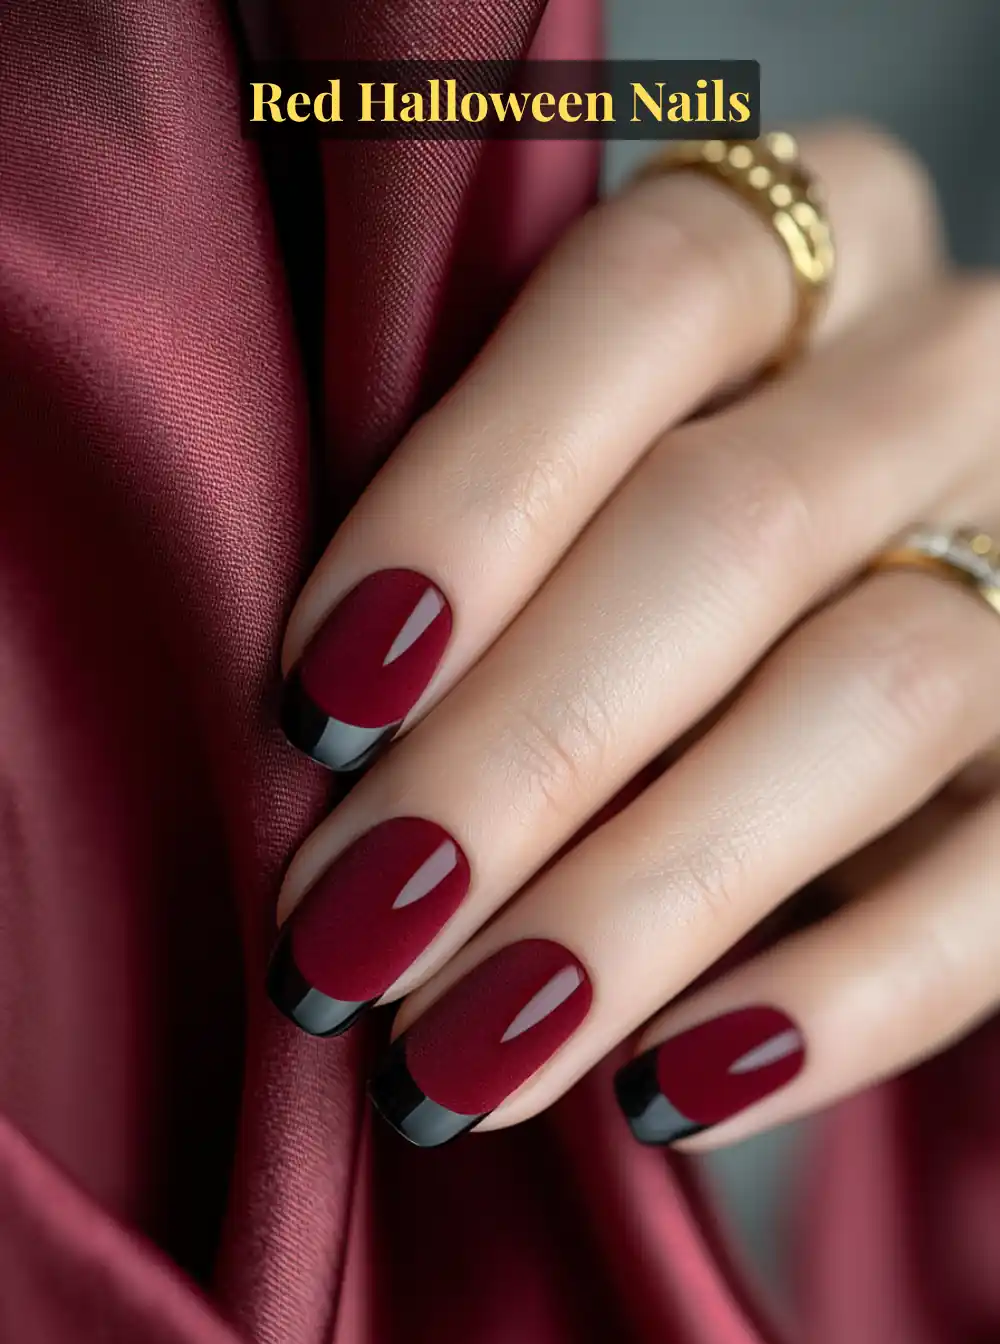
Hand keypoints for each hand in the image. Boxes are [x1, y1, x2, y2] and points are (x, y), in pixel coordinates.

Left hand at [270, 124, 999, 1150]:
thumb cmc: (642, 536)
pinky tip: (665, 1092)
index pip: (649, 297)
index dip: (474, 494)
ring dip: (642, 900)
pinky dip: (836, 997)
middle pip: (740, 529)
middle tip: (351, 933)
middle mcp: (948, 374)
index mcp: (806, 242)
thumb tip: (334, 741)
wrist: (836, 624)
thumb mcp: (577, 482)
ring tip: (464, 1053)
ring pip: (875, 700)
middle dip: (523, 752)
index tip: (321, 698)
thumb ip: (489, 539)